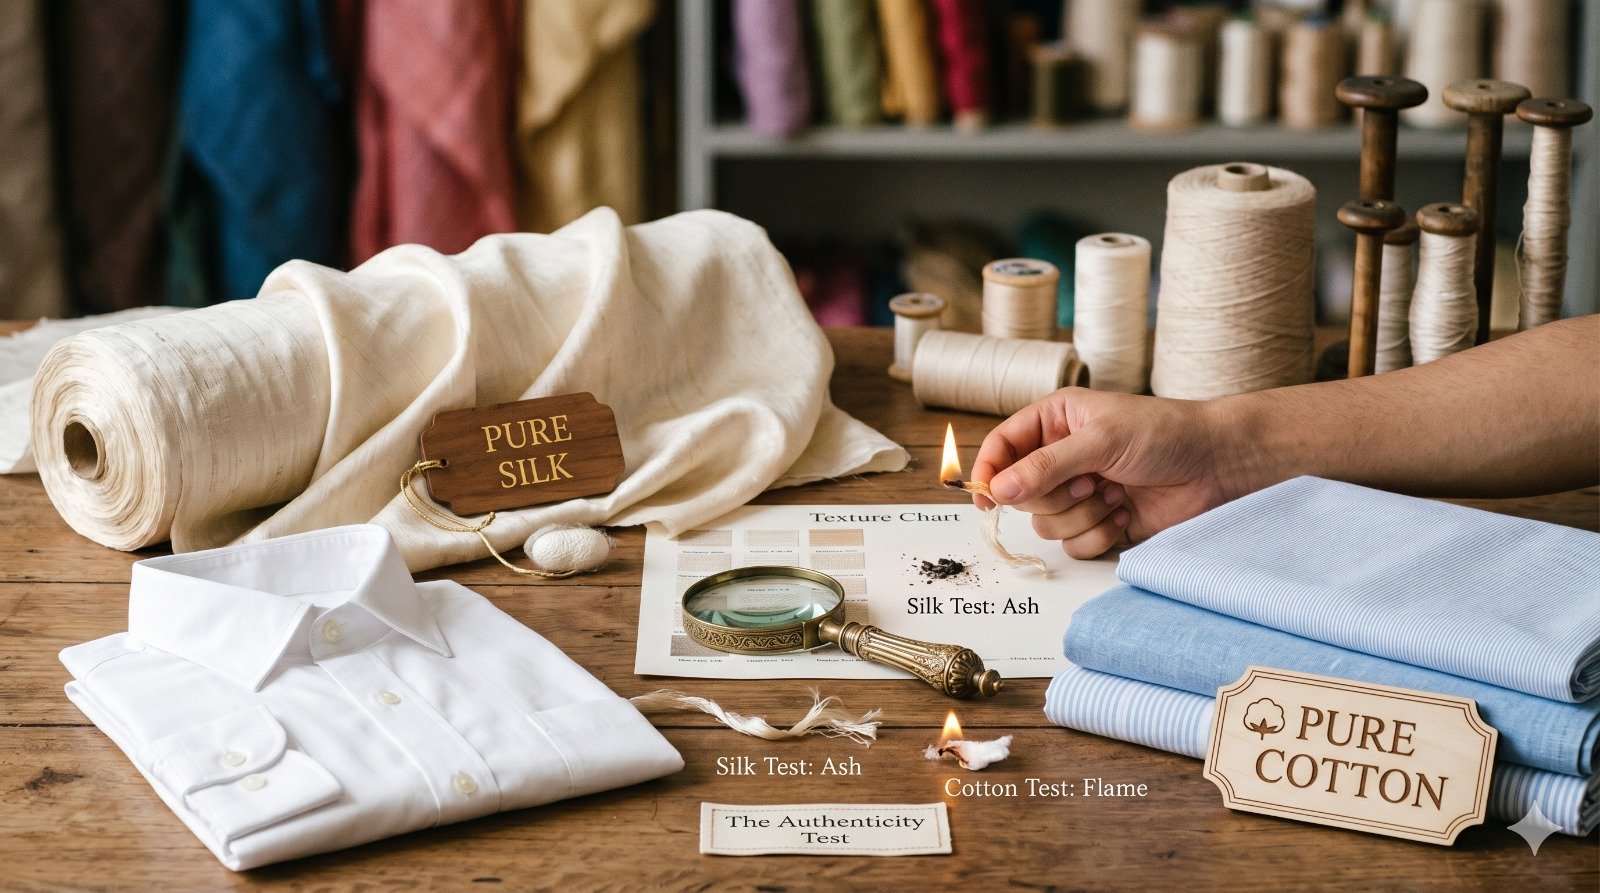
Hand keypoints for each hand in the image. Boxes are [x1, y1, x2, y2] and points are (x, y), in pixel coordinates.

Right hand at [970, 387, 1241, 558]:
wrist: (1217, 466)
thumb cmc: (1164, 434)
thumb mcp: (1100, 440)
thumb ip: (1046, 466)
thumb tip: (999, 489)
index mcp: (1055, 422)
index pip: (1003, 447)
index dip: (989, 471)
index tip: (985, 498)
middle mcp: (1061, 458)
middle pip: (1021, 494)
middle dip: (1055, 495)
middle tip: (1090, 481)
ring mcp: (1080, 494)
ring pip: (1046, 525)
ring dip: (1081, 516)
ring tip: (1115, 495)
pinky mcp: (1099, 524)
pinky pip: (1073, 546)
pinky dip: (1099, 535)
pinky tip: (1125, 514)